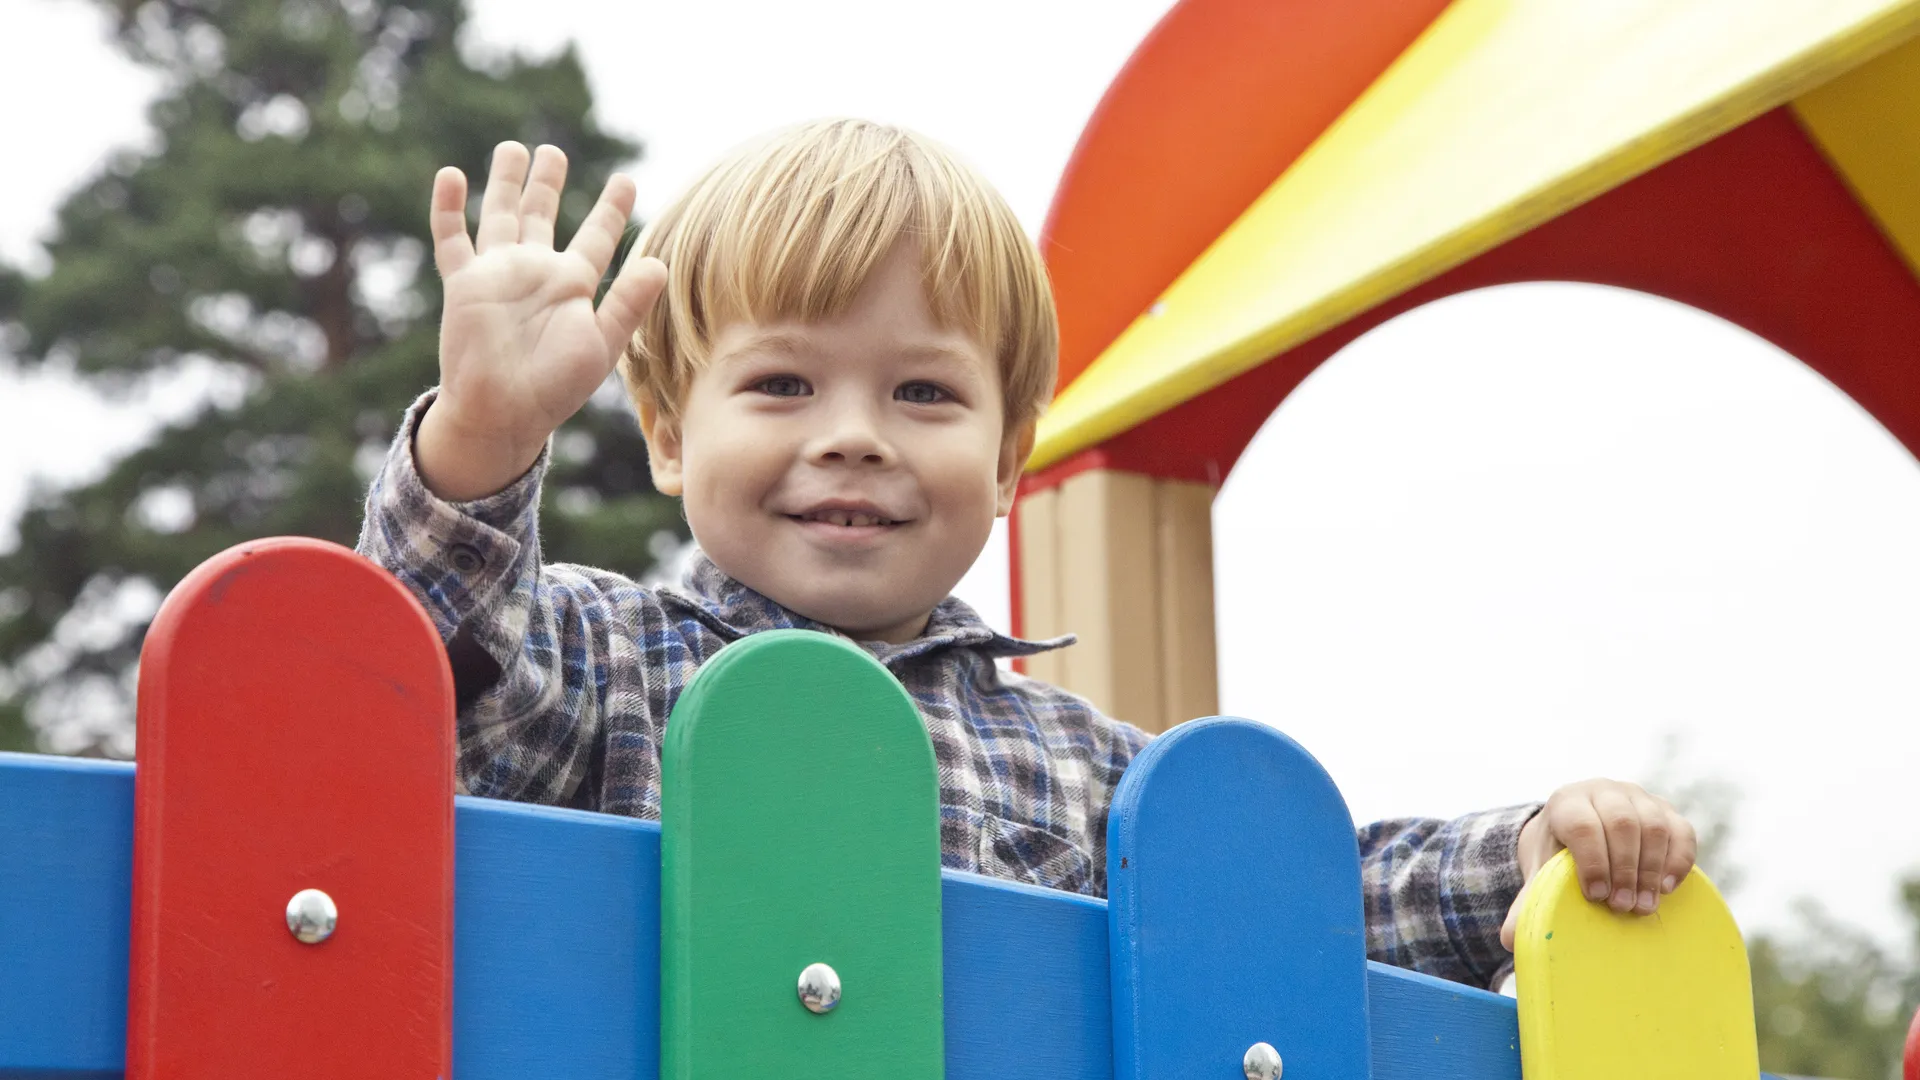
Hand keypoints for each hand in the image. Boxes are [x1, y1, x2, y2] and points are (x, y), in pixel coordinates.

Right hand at [417, 141, 667, 500]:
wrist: (503, 412)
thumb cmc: (555, 386)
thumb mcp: (601, 344)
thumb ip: (628, 304)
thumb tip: (659, 263)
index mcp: (571, 285)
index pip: (596, 237)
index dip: (611, 209)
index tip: (626, 179)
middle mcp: (535, 272)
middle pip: (542, 215)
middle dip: (547, 183)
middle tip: (553, 150)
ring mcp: (497, 274)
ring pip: (500, 216)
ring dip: (506, 183)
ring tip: (513, 148)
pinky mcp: (464, 283)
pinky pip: (452, 239)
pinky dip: (449, 208)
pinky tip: (451, 176)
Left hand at [1499, 778, 1697, 949]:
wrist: (1579, 829)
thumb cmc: (1559, 854)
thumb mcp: (1542, 871)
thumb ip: (1529, 900)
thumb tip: (1510, 940)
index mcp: (1567, 802)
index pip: (1583, 825)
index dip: (1592, 862)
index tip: (1596, 896)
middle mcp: (1603, 792)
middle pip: (1622, 823)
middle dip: (1624, 869)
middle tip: (1623, 907)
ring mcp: (1638, 798)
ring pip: (1654, 825)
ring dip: (1651, 869)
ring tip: (1645, 905)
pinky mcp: (1666, 810)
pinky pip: (1681, 830)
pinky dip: (1678, 860)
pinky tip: (1667, 888)